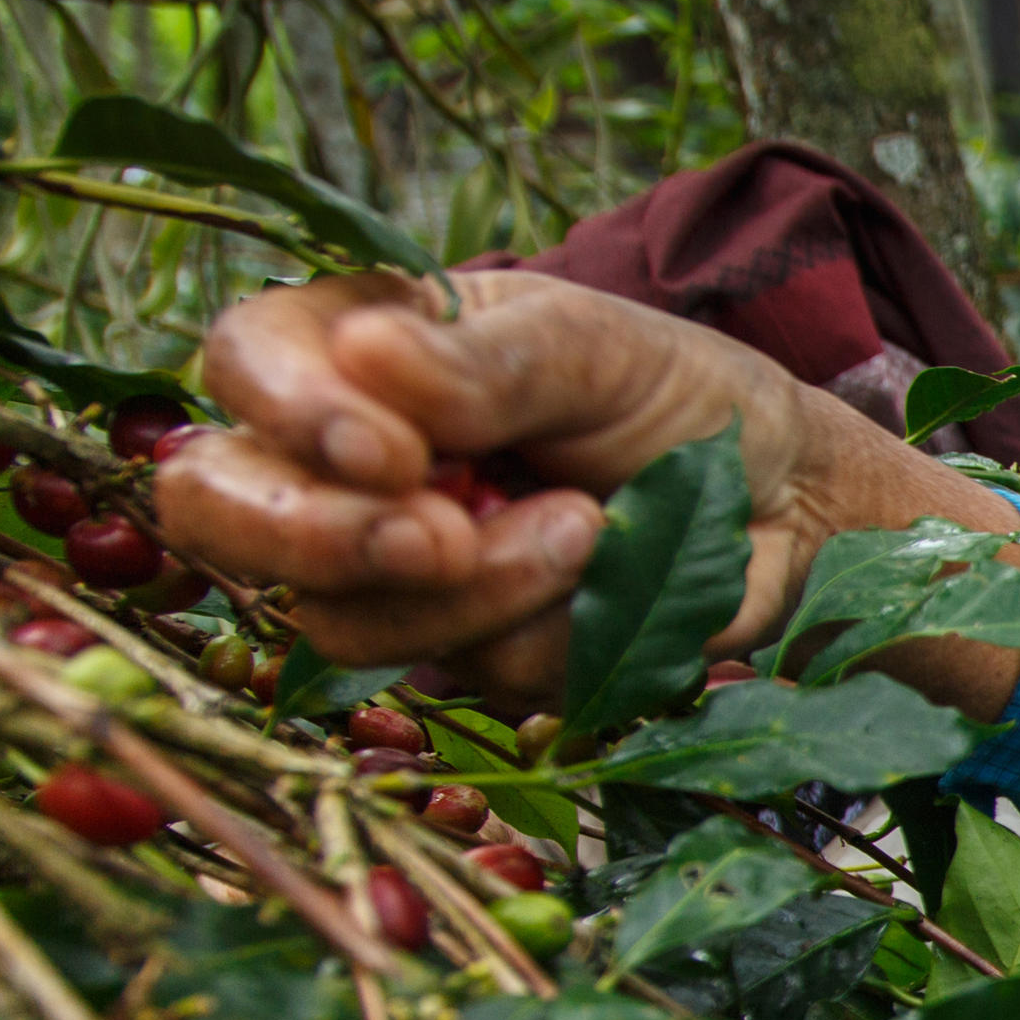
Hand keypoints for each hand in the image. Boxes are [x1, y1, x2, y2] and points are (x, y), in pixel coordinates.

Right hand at [156, 269, 1019, 709]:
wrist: (796, 507)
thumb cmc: (685, 396)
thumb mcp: (596, 346)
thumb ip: (485, 359)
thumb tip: (366, 357)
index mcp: (357, 351)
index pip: (243, 367)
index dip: (287, 416)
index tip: (391, 452)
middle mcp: (344, 463)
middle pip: (223, 512)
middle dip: (323, 536)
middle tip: (440, 534)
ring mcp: (392, 568)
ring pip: (342, 617)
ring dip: (475, 588)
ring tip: (586, 528)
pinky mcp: (463, 652)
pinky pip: (461, 672)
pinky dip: (545, 634)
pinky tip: (607, 582)